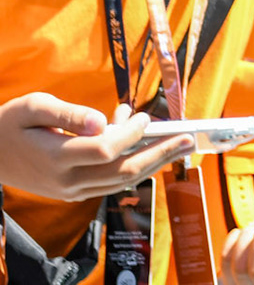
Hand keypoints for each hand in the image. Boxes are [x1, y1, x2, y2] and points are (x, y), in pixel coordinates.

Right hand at [0, 94, 192, 200]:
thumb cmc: (11, 123)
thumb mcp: (34, 106)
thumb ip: (69, 113)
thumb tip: (102, 121)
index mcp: (55, 157)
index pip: (106, 150)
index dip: (131, 134)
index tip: (145, 116)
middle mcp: (66, 180)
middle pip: (122, 172)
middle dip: (159, 154)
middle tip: (189, 138)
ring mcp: (70, 191)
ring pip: (120, 181)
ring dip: (154, 163)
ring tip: (180, 145)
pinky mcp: (72, 193)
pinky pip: (110, 184)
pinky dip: (132, 167)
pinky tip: (145, 146)